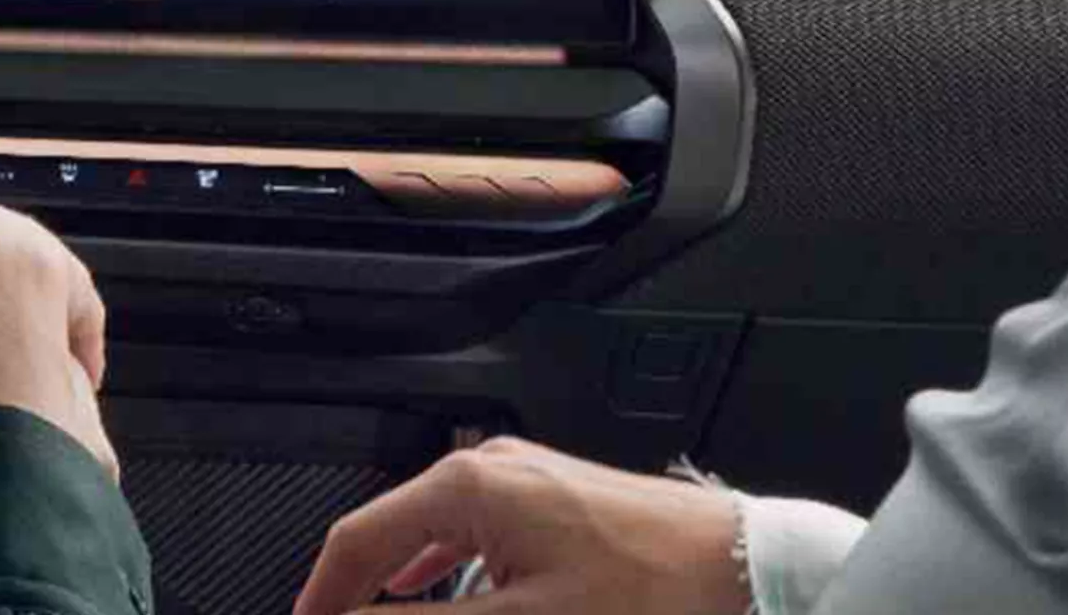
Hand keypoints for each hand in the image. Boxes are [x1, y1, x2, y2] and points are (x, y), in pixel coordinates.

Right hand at [295, 436, 744, 614]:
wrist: (745, 571)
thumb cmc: (652, 596)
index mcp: (468, 487)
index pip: (357, 540)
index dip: (323, 596)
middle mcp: (488, 468)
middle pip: (390, 535)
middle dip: (362, 593)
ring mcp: (522, 478)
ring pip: (429, 535)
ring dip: (402, 589)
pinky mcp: (551, 496)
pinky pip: (470, 532)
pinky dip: (442, 574)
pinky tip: (437, 598)